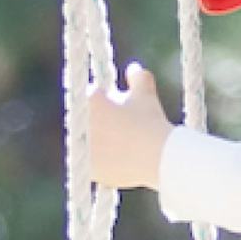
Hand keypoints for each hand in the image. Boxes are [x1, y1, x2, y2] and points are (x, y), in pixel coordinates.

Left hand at [80, 62, 173, 192]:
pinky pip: (92, 163)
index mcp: (90, 100)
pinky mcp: (90, 170)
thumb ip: (138, 78)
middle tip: (117, 123)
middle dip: (97, 119)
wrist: (159, 158)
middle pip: (86, 118)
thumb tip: (134, 68)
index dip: (105, 98)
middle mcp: (81, 124)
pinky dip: (101, 160)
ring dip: (96, 139)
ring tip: (119, 142)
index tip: (115, 103)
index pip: (92, 94)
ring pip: (87, 141)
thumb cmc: (151, 122)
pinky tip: (117, 158)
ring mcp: (84, 149)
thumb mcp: (145, 95)